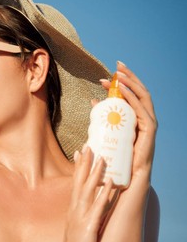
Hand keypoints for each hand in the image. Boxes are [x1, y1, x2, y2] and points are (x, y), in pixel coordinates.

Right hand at [63, 145, 113, 241]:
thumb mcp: (76, 225)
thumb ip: (82, 212)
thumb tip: (87, 201)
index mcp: (73, 208)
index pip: (75, 183)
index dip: (78, 167)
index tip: (79, 152)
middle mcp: (74, 209)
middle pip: (79, 181)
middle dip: (84, 163)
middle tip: (89, 146)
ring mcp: (80, 216)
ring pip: (87, 190)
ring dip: (94, 173)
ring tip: (102, 158)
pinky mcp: (88, 226)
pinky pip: (97, 207)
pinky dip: (104, 193)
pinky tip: (110, 182)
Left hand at [100, 61, 157, 184]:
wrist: (126, 176)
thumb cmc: (116, 156)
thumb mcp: (108, 131)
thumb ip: (103, 117)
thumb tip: (93, 101)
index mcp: (136, 118)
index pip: (131, 95)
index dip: (120, 83)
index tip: (105, 77)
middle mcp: (144, 117)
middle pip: (139, 91)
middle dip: (128, 76)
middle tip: (117, 65)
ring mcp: (148, 123)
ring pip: (142, 96)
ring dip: (131, 83)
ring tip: (118, 73)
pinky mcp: (149, 130)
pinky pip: (141, 109)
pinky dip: (132, 97)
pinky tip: (122, 89)